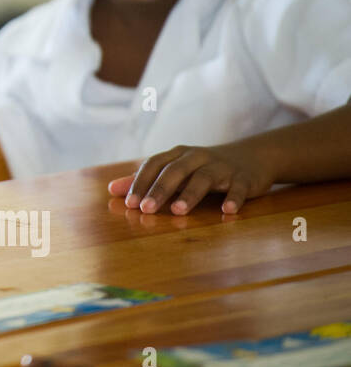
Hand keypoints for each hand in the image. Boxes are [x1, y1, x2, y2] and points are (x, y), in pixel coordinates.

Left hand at [109, 143, 275, 215]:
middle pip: (175, 171)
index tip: (129, 203)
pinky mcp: (244, 178)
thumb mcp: (175, 170)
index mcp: (178, 155)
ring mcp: (222, 167)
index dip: (140, 182)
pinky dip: (233, 198)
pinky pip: (238, 188)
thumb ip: (145, 180)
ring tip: (178, 211)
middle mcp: (197, 157)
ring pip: (204, 178)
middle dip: (159, 190)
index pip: (154, 165)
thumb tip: (112, 189)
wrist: (252, 156)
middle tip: (146, 209)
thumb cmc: (204, 167)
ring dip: (190, 194)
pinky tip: (227, 211)